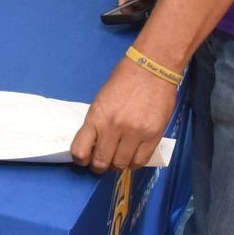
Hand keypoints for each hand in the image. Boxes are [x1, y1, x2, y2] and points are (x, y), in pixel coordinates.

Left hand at [70, 56, 178, 173]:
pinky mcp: (153, 136)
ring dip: (117, 165)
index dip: (80, 159)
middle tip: (102, 162)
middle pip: (101, 162)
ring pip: (121, 165)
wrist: (152, 68)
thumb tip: (94, 145)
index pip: (79, 150)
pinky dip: (134, 163)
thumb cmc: (124, 81)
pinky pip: (141, 161)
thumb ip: (97, 123)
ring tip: (118, 158)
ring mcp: (135, 133)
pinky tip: (132, 157)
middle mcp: (114, 127)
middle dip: (99, 166)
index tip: (84, 159)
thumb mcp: (101, 101)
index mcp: (96, 117)